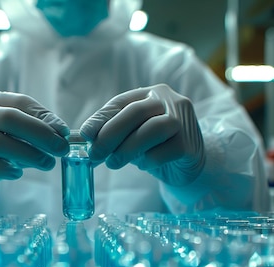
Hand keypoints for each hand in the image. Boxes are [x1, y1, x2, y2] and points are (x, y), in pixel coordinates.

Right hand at [0, 91, 69, 194]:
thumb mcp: (17, 135)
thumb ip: (36, 128)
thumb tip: (62, 131)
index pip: (21, 102)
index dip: (45, 117)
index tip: (64, 132)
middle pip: (9, 118)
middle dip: (40, 134)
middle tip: (61, 149)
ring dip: (28, 154)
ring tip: (47, 164)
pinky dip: (5, 169)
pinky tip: (17, 173)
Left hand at [81, 83, 205, 185]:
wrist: (187, 166)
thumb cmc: (154, 147)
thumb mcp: (130, 136)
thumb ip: (111, 134)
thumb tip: (84, 138)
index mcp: (151, 94)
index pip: (121, 102)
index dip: (100, 118)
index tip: (84, 135)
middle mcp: (170, 102)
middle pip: (136, 112)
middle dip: (111, 134)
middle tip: (95, 154)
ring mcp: (183, 121)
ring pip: (151, 130)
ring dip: (127, 149)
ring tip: (113, 163)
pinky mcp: (189, 144)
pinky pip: (163, 152)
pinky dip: (148, 160)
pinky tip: (144, 164)